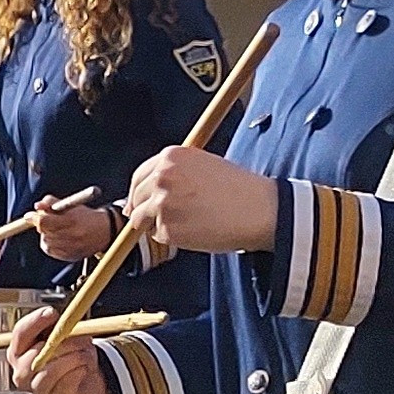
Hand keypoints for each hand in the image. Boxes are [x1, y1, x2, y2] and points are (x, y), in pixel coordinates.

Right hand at [4, 306, 108, 393]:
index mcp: (19, 351)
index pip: (20, 334)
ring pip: (50, 370)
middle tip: (81, 338)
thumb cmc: (71, 356)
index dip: (35, 322)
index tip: (51, 313)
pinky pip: (65, 383)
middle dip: (61, 344)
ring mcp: (34, 388)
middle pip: (34, 355)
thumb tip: (64, 319)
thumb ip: (60, 328)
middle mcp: (21, 371)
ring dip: (73, 358)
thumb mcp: (65, 337)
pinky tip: (83, 370)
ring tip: (85, 354)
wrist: (86, 382)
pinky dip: (78, 372)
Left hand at [31, 199, 116, 262]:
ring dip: (46, 234)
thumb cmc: (85, 216)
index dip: (35, 218)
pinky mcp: (68, 257)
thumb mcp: (70, 204)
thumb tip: (37, 206)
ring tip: (58, 229)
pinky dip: (50, 243)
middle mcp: (71, 236)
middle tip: (45, 220)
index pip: (44, 222)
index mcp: (72, 221)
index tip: (30, 215)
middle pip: (43, 232)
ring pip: (45, 241)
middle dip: (41, 225)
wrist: (103, 232)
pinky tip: (60, 238)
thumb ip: (52, 202)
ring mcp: (70, 248)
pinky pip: (50, 250)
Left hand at [131, 144, 278, 259]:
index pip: (139, 176)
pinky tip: (193, 231)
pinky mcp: (167, 228)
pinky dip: (170, 237)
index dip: (139, 191)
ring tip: (184, 223)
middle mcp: (162, 177)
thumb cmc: (238, 189)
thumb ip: (177, 171)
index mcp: (171, 157)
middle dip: (142, 209)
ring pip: (142, 219)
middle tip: (154, 219)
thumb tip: (154, 188)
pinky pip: (158, 235)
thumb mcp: (204, 164)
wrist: (258, 210)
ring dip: (155, 224)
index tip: (139, 201)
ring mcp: (162, 203)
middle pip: (136, 197)